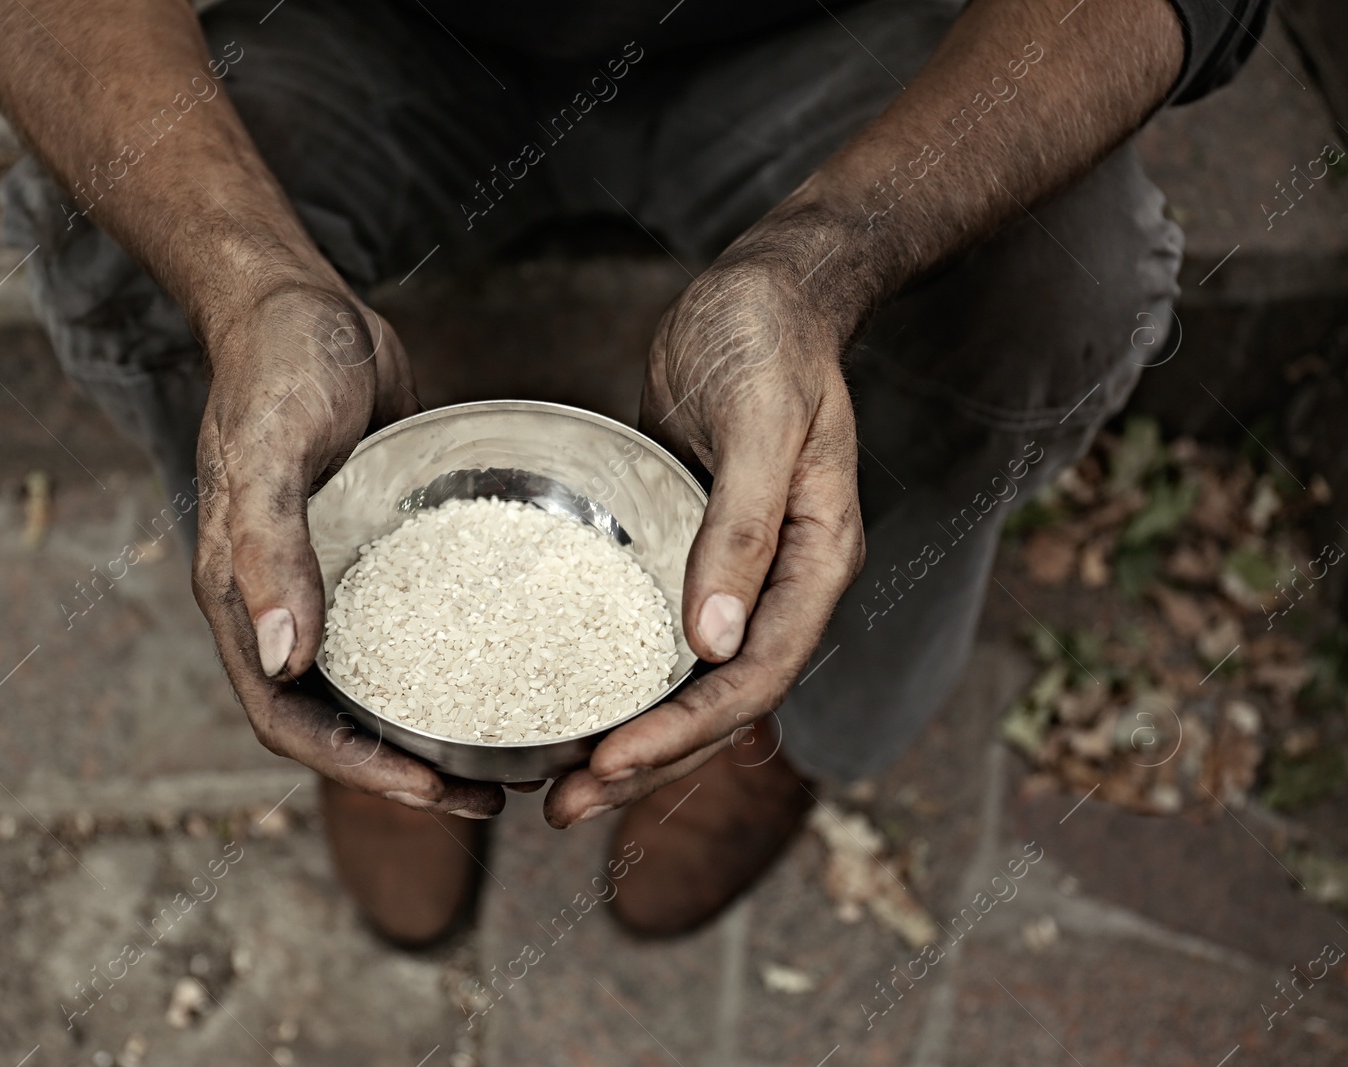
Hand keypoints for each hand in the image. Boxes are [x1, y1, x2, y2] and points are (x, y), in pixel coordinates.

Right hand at [191, 274, 505, 817]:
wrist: (298, 303)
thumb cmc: (276, 367)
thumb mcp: (272, 453)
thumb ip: (269, 553)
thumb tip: (281, 661)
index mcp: (241, 597)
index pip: (288, 719)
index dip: (355, 769)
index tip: (432, 789)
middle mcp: (284, 603)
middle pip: (337, 722)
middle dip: (405, 770)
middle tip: (490, 793)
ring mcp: (327, 580)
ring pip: (376, 682)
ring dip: (431, 727)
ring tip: (510, 752)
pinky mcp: (371, 551)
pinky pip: (408, 625)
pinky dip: (452, 659)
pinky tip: (513, 665)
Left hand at [542, 243, 865, 827]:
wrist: (763, 293)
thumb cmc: (769, 343)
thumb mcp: (761, 424)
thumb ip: (744, 530)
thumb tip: (714, 643)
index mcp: (815, 562)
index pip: (755, 677)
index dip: (684, 732)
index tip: (609, 763)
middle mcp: (778, 583)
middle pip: (719, 702)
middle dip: (647, 763)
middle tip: (565, 809)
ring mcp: (735, 573)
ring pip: (686, 682)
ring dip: (629, 738)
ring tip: (558, 789)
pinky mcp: (689, 550)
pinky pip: (655, 633)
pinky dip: (617, 676)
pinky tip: (565, 698)